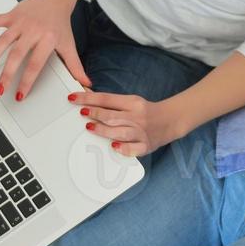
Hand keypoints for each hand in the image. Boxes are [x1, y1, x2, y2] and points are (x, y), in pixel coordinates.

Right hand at [0, 0, 90, 100]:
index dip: (27, 81)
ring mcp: (20, 22)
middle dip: (7, 74)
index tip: (19, 95)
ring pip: (3, 41)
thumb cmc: (60, 23)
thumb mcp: (69, 45)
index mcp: (47, 40)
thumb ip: (75, 67)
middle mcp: (33, 31)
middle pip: (16, 55)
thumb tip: (86, 84)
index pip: (35, 65)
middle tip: (0, 89)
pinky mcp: (12, 15)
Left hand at [68, 90, 188, 156]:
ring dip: (104, 129)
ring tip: (90, 127)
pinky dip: (124, 148)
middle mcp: (136, 116)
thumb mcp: (131, 101)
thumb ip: (111, 102)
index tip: (73, 98)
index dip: (88, 98)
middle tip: (81, 112)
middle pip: (113, 115)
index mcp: (132, 102)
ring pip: (120, 131)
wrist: (171, 120)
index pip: (107, 99)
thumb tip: (87, 97)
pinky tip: (114, 147)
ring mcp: (141, 132)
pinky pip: (134, 149)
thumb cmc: (145, 111)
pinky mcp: (145, 146)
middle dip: (95, 113)